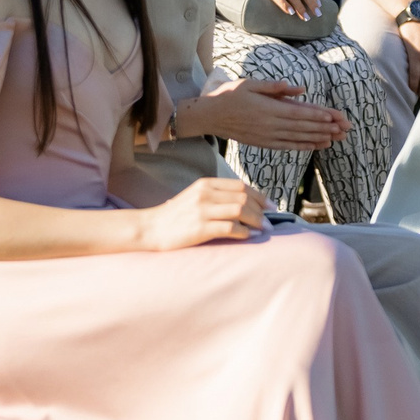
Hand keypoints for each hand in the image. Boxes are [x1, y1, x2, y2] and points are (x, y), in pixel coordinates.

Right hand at [138, 177, 266, 248]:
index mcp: (206, 184)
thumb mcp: (196, 196)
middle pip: (243, 198)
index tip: (270, 206)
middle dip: (261, 210)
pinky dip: (244, 232)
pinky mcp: (200, 228)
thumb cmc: (176, 215)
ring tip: (262, 229)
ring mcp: (202, 210)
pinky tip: (248, 236)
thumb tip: (246, 203)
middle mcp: (205, 194)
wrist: (150, 229)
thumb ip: (218, 196)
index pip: (241, 186)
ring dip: (256, 220)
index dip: (259, 196)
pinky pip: (230, 228)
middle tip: (269, 222)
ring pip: (240, 210)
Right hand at [179, 78, 350, 148]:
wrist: (209, 116)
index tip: (333, 117)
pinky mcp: (263, 143)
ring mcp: (267, 136)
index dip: (317, 115)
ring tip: (336, 138)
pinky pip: (287, 146)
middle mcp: (269, 125)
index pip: (298, 113)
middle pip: (302, 127)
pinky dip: (303, 146)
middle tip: (344, 128)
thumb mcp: (250, 84)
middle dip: (325, 127)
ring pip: (298, 138)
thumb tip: (298, 88)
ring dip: (318, 138)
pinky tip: (316, 145)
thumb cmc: (230, 96)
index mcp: (268, 109)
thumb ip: (274, 87)